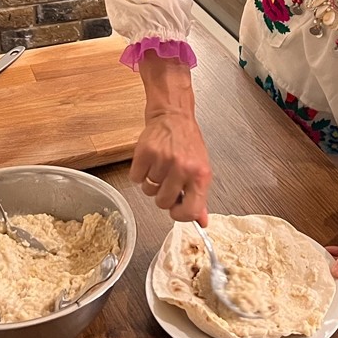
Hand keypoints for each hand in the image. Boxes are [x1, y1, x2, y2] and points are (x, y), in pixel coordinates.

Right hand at [130, 51, 211, 224]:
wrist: (173, 115)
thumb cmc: (188, 142)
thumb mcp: (200, 169)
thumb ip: (199, 197)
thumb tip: (201, 222)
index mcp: (200, 175)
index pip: (189, 211)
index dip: (180, 215)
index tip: (176, 208)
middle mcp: (183, 168)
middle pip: (163, 203)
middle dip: (162, 195)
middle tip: (167, 179)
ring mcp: (163, 160)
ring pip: (148, 191)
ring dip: (151, 182)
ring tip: (159, 166)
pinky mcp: (145, 153)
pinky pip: (135, 178)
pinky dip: (139, 173)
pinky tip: (149, 161)